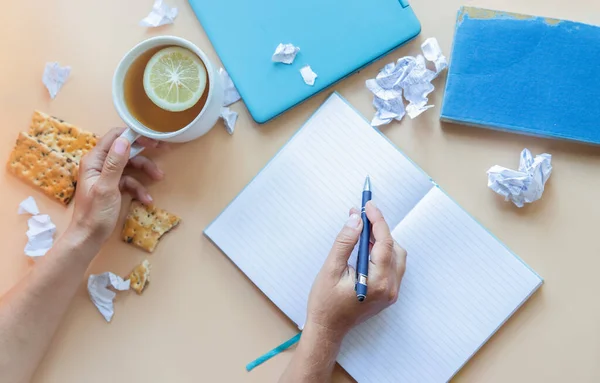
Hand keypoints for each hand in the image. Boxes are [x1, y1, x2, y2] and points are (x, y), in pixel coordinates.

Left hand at [67, 128, 163, 248]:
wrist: (88, 238)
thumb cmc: (95, 214)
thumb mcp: (107, 187)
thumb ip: (114, 163)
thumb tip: (124, 140)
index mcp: (94, 160)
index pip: (114, 137)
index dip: (133, 135)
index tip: (151, 138)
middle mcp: (99, 164)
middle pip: (124, 150)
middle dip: (143, 153)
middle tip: (162, 150)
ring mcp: (106, 176)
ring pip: (130, 166)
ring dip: (145, 171)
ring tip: (159, 178)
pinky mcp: (112, 187)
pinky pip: (129, 181)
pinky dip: (139, 188)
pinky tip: (146, 199)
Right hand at [305, 201, 406, 341]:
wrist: (327, 329)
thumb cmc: (325, 302)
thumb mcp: (331, 269)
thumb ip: (345, 242)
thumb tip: (356, 220)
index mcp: (377, 282)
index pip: (384, 243)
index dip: (377, 221)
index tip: (368, 205)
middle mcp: (390, 288)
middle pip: (394, 248)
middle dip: (379, 229)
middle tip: (361, 217)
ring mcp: (391, 293)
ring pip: (396, 256)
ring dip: (382, 241)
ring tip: (362, 232)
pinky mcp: (388, 294)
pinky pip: (392, 266)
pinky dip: (382, 253)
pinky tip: (366, 247)